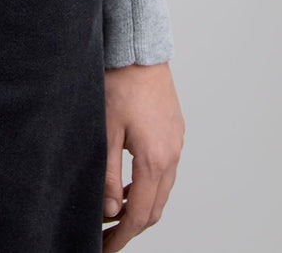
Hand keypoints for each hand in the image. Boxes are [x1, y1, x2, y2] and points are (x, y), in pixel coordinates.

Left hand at [101, 61, 184, 247]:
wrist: (138, 49)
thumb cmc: (119, 83)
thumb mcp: (105, 131)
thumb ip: (109, 175)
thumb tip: (109, 211)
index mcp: (155, 160)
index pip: (141, 214)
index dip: (122, 236)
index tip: (105, 248)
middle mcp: (172, 155)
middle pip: (155, 208)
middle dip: (131, 227)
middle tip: (107, 237)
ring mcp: (176, 143)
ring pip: (162, 190)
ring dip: (141, 207)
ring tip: (115, 214)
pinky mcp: (174, 131)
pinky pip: (165, 171)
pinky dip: (149, 186)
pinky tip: (129, 184)